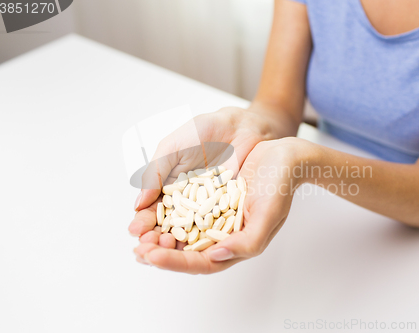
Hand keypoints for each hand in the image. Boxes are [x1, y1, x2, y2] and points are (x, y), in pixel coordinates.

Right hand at [128, 106, 274, 236]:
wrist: (239, 126)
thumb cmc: (203, 132)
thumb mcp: (172, 148)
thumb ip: (155, 173)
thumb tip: (138, 204)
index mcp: (169, 190)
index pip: (152, 213)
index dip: (143, 223)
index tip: (136, 230)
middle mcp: (187, 204)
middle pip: (169, 229)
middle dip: (156, 240)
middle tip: (149, 247)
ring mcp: (208, 209)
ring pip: (191, 233)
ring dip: (177, 245)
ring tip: (168, 248)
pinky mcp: (229, 211)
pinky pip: (217, 227)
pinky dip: (206, 238)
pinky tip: (197, 246)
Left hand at [133, 137, 312, 273]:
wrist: (281, 155)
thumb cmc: (280, 186)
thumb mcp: (268, 215)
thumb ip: (247, 241)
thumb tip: (216, 255)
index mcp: (235, 245)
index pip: (200, 263)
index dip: (174, 262)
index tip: (151, 255)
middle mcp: (220, 234)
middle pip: (184, 251)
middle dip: (159, 252)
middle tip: (137, 249)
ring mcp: (211, 215)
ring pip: (178, 231)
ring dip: (156, 234)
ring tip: (137, 233)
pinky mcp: (204, 197)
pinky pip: (179, 207)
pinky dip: (163, 212)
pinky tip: (148, 210)